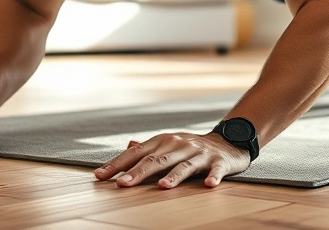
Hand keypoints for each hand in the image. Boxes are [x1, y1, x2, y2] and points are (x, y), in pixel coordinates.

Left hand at [94, 132, 250, 188]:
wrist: (228, 141)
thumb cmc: (192, 147)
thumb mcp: (168, 144)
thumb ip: (147, 149)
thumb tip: (127, 147)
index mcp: (163, 141)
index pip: (137, 153)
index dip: (118, 164)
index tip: (100, 176)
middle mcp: (179, 145)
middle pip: (156, 160)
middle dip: (138, 172)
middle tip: (123, 184)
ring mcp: (199, 153)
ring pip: (184, 166)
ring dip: (173, 176)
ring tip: (162, 187)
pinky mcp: (218, 161)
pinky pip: (216, 170)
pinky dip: (213, 177)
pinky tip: (209, 185)